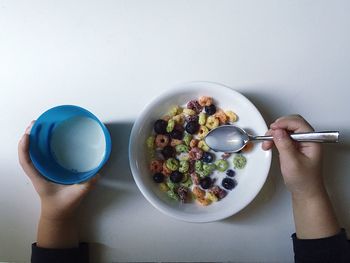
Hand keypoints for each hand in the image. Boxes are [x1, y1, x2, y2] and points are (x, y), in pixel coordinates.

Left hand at [18, 121, 98, 247]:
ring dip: (35, 138)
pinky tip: (50, 137)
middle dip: (29, 136)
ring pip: (34, 152)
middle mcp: (38, 172)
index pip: (26, 162)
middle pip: (28, 153)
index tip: (27, 135)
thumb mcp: (75, 196)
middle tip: (35, 123)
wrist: (59, 215)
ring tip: (40, 125)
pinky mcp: (49, 170)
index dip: (24, 148)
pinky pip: (42, 155)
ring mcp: (43, 171)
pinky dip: (43, 144)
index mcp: (39, 178)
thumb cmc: (63, 206)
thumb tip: (96, 174)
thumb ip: (86, 186)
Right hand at [262, 115, 323, 198]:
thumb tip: (277, 131)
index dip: (285, 123)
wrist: (305, 192)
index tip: (273, 128)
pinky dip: (275, 138)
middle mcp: (307, 139)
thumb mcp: (292, 162)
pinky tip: (270, 144)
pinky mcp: (294, 146)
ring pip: (286, 129)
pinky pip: (283, 137)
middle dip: (279, 127)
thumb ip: (284, 145)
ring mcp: (300, 142)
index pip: (299, 124)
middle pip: (292, 123)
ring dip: (275, 133)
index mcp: (312, 141)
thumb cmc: (303, 180)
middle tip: (269, 134)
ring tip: (267, 142)